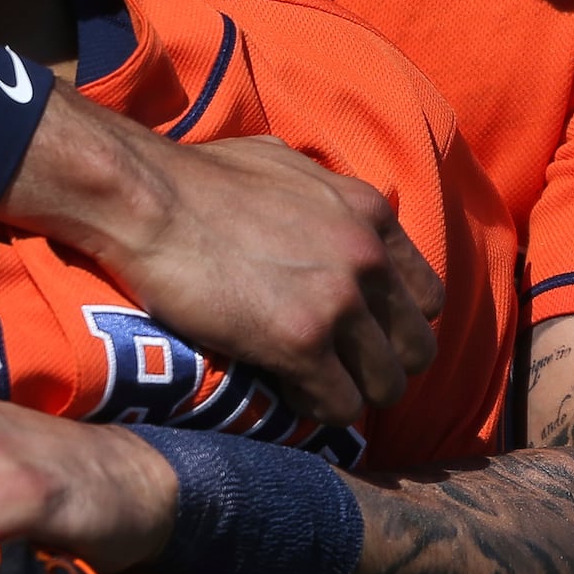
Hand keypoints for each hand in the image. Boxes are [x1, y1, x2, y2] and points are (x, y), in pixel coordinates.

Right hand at [2, 88, 443, 423]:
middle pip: (417, 349)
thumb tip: (320, 198)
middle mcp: (367, 257)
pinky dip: (315, 410)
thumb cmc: (196, 177)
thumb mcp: (281, 163)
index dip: (395, 326)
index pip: (427, 297)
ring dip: (351, 396)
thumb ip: (319, 193)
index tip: (362, 338)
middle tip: (338, 375)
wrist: (146, 199)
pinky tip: (282, 393)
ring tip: (311, 391)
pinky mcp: (301, 342)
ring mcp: (338, 301)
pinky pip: (339, 405)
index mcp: (370, 213)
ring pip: (386, 385)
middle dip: (381, 368)